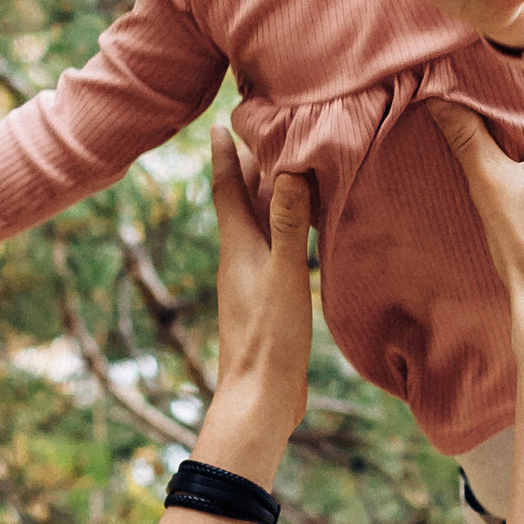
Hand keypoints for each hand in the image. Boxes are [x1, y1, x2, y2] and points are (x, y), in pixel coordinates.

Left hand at [198, 133, 312, 481]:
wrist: (258, 401)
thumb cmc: (269, 341)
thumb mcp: (285, 276)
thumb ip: (290, 224)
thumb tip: (288, 169)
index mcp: (237, 247)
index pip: (225, 188)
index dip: (224, 154)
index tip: (220, 123)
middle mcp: (240, 258)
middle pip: (241, 201)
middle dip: (249, 166)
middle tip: (262, 130)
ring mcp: (252, 280)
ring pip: (259, 224)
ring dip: (270, 195)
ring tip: (288, 167)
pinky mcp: (267, 301)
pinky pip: (275, 248)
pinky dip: (286, 227)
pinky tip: (303, 231)